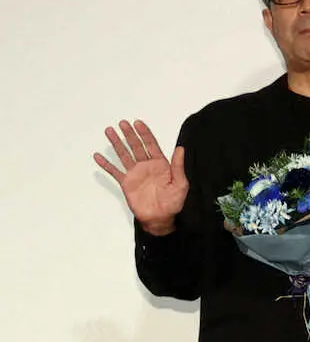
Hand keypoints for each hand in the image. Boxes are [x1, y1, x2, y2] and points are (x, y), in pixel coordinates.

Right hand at [94, 119, 187, 235]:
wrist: (160, 218)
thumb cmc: (173, 203)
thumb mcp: (180, 184)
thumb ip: (178, 166)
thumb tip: (180, 148)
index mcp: (161, 165)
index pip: (152, 145)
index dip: (145, 134)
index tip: (138, 123)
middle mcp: (147, 166)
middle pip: (136, 146)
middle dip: (130, 134)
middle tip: (122, 123)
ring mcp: (135, 173)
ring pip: (124, 155)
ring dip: (117, 143)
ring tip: (110, 131)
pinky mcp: (126, 183)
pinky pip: (114, 171)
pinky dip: (106, 164)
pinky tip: (98, 156)